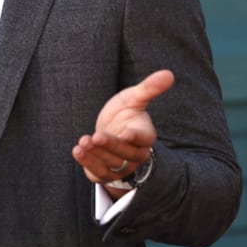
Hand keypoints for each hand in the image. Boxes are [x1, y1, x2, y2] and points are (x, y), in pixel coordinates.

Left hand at [72, 70, 173, 191]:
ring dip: (96, 155)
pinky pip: (98, 173)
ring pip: (112, 165)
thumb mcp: (134, 98)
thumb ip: (149, 88)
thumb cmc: (124, 113)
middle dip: (111, 145)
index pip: (144, 139)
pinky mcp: (106, 173)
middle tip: (97, 137)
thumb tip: (169, 73)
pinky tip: (77, 151)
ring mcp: (121, 166)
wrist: (109, 131)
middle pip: (126, 153)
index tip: (126, 133)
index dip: (136, 137)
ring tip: (83, 142)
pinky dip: (88, 163)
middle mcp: (135, 154)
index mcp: (145, 135)